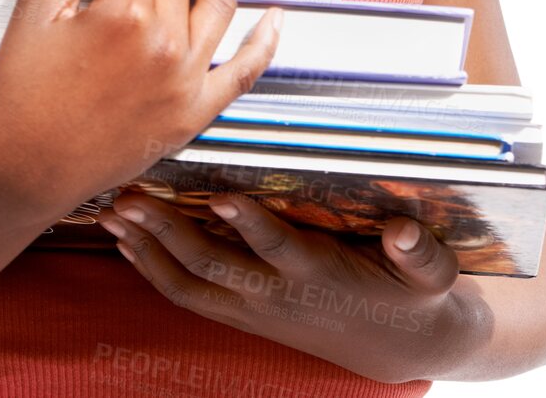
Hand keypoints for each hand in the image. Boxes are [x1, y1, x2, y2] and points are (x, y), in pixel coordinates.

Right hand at [0, 0, 284, 215]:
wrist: (22, 170)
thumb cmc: (22, 93)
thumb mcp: (38, 7)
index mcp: (123, 14)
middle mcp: (163, 45)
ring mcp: (184, 81)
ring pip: (216, 2)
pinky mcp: (194, 115)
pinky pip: (245, 72)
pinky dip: (265, 41)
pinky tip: (274, 18)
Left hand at [94, 189, 470, 383]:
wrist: (399, 348)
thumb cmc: (414, 296)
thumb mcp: (433, 275)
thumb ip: (421, 253)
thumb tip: (405, 231)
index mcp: (320, 275)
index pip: (278, 248)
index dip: (250, 226)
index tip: (221, 198)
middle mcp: (278, 295)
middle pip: (212, 265)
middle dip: (168, 231)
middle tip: (130, 196)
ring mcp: (254, 308)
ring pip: (188, 285)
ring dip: (147, 250)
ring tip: (112, 214)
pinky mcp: (243, 313)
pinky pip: (187, 294)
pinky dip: (152, 268)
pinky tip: (126, 242)